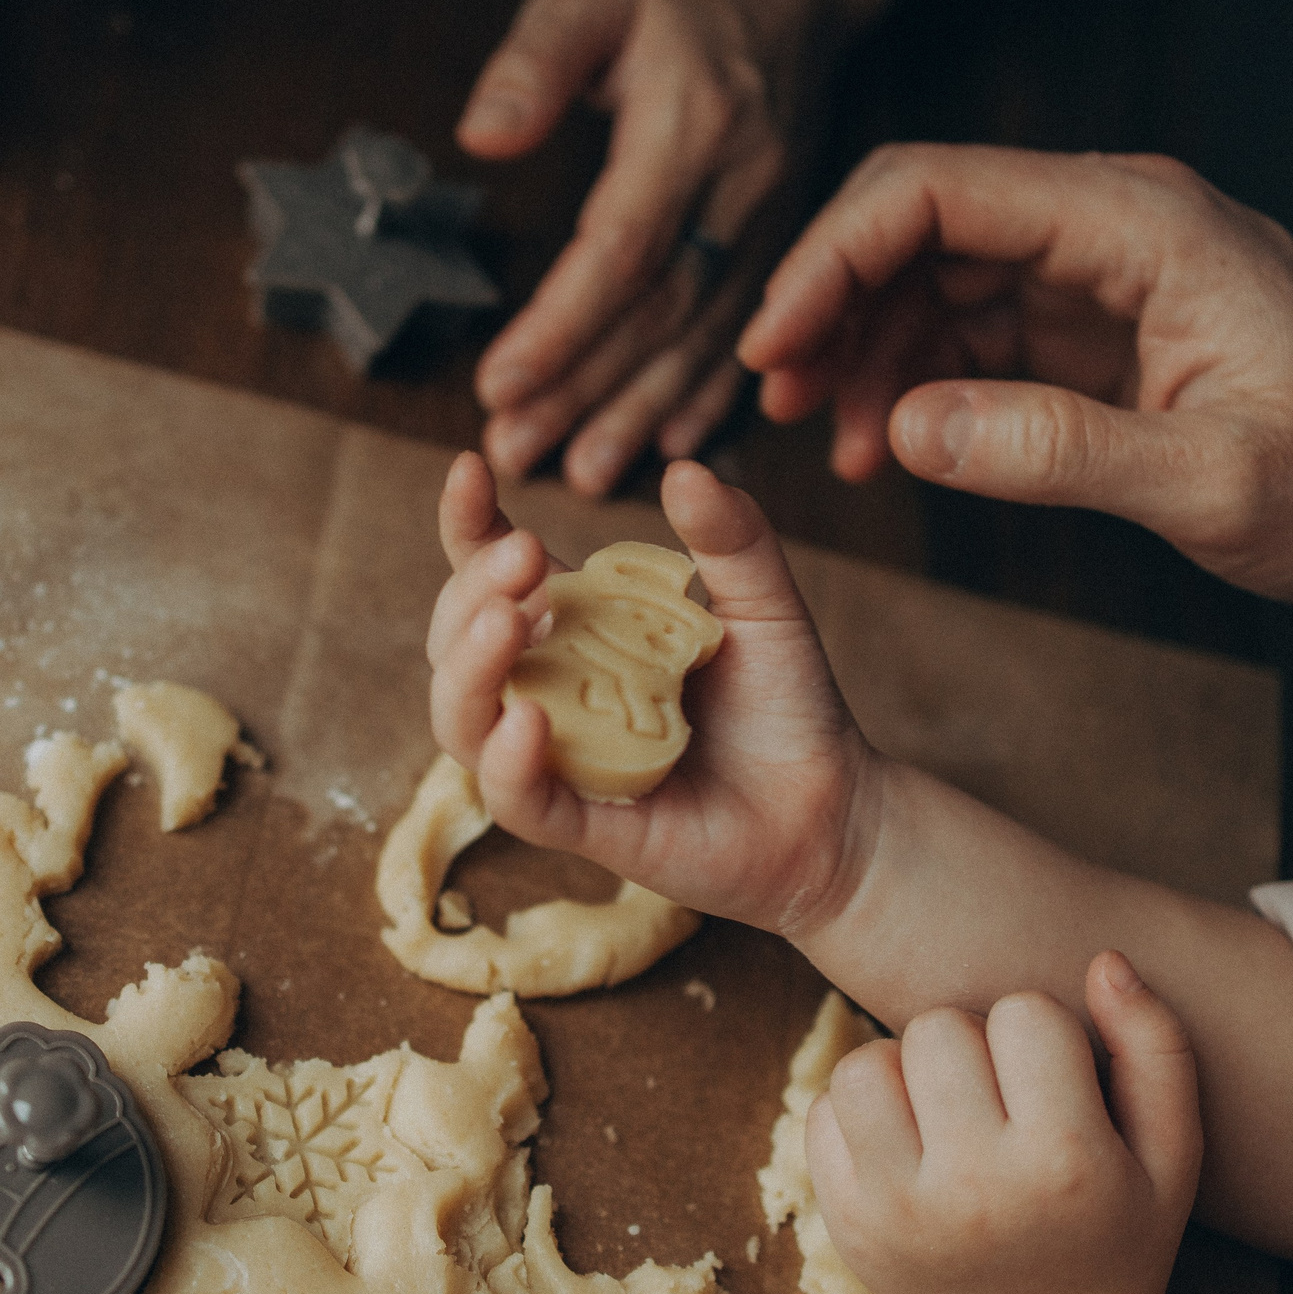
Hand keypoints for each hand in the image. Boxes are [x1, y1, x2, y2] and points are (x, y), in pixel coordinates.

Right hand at [425, 450, 874, 933]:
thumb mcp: (765, 607)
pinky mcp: (580, 825)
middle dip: (471, 590)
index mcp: (578, 630)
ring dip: (468, 668)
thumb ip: (731, 540)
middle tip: (526, 555)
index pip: (492, 574)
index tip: (472, 468)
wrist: (833, 809)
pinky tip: (528, 722)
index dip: (468, 525)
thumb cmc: (788, 707)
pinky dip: (506, 762)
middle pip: (458, 640)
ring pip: (461, 719)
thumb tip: (683, 470)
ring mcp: (558, 759)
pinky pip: (515, 799)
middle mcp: (550, 690)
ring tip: (508, 623)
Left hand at [460, 0, 829, 495]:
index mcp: (693, 124)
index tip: (498, 383)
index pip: (622, 247)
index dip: (562, 324)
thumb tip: (485, 134)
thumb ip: (536, 61)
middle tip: (519, 450)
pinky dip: (712, 396)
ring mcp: (776, 223)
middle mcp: (744, 186)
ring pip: (709, 336)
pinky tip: (673, 445)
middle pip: (661, 310)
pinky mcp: (790, 246)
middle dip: (588, 391)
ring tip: (583, 471)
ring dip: (643, 412)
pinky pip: (752, 334)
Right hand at [737, 144, 1292, 604]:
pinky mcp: (1102, 322)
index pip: (937, 193)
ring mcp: (1104, 270)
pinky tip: (891, 448)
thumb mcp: (1215, 482)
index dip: (832, 260)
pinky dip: (918, 381)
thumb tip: (909, 427)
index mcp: (1139, 226)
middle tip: (778, 404)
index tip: (774, 348)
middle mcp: (1112, 225)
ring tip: (833, 446)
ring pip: (936, 276)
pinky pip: (977, 327)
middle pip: (919, 222)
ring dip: (867, 351)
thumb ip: (1059, 450)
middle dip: (830, 304)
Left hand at [807, 953, 1201, 1293]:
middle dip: (969, 1042)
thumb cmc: (1118, 1238)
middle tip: (995, 1092)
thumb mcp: (1173, 1153)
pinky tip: (903, 1139)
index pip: (1026, 1014)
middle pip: (938, 1027)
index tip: (1051, 1080)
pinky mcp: (847, 1223)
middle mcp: (975, 1186)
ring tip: (941, 1107)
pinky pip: (822, 1111)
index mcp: (1066, 1161)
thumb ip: (1157, 1046)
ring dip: (902, 1068)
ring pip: (865, 1062)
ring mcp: (899, 1208)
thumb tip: (1105, 961)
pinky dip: (857, 1110)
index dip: (1041, 1031)